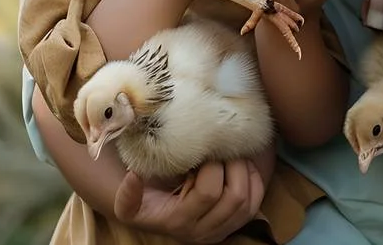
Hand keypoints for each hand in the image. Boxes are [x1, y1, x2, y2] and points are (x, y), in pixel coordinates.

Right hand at [113, 158, 263, 243]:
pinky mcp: (235, 225)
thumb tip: (133, 177)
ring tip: (229, 156)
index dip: (211, 167)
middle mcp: (204, 232)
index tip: (200, 152)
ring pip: (248, 201)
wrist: (156, 216)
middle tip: (219, 150)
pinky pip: (256, 204)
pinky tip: (240, 166)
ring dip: (243, 172)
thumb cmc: (145, 203)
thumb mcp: (128, 202)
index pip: (209, 193)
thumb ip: (127, 194)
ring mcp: (222, 231)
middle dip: (231, 166)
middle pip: (235, 197)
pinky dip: (253, 181)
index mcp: (179, 222)